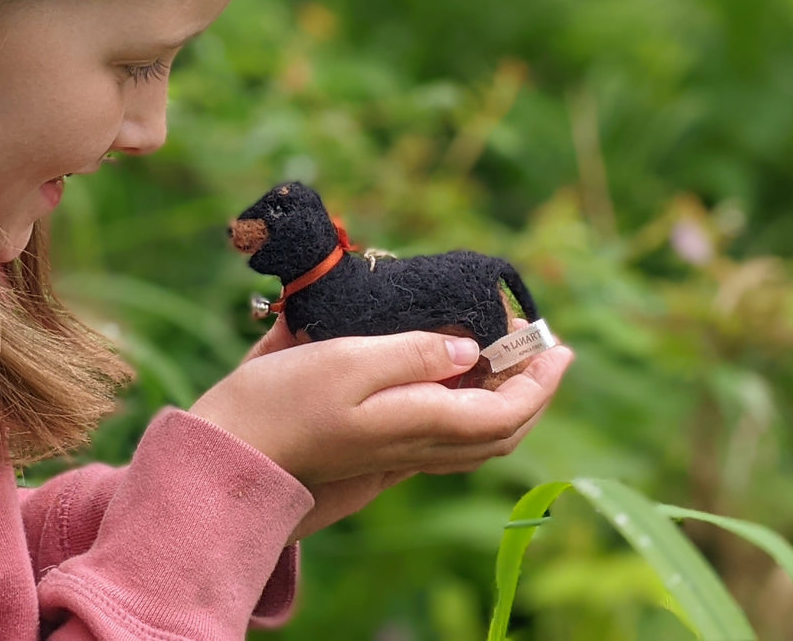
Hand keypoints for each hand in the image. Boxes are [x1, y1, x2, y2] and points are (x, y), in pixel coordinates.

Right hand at [189, 318, 573, 540]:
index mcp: (418, 423)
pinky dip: (470, 405)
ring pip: (477, 436)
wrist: (234, 447)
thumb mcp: (348, 360)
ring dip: (506, 397)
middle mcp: (417, 444)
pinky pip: (446, 434)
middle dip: (533, 390)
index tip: (558, 344)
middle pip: (502, 431)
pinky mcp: (379, 444)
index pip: (508, 414)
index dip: (540, 382)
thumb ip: (413, 354)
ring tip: (508, 352)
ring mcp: (398, 448)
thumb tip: (469, 351)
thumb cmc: (283, 400)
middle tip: (541, 344)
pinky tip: (458, 371)